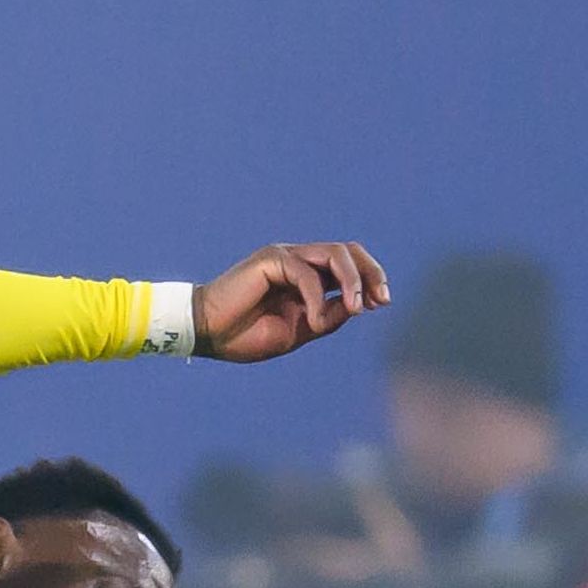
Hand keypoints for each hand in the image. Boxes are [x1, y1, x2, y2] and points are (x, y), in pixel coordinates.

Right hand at [194, 241, 386, 361]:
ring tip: (357, 307)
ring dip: (353, 280)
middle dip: (371, 272)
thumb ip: (326, 318)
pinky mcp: (271, 259)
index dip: (370, 278)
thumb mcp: (298, 331)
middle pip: (348, 251)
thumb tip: (356, 305)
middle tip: (380, 300)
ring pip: (334, 254)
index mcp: (306, 276)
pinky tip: (312, 321)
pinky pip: (307, 274)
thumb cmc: (245, 336)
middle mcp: (298, 260)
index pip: (348, 264)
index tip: (380, 304)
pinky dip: (317, 299)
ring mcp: (284, 256)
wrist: (207, 335)